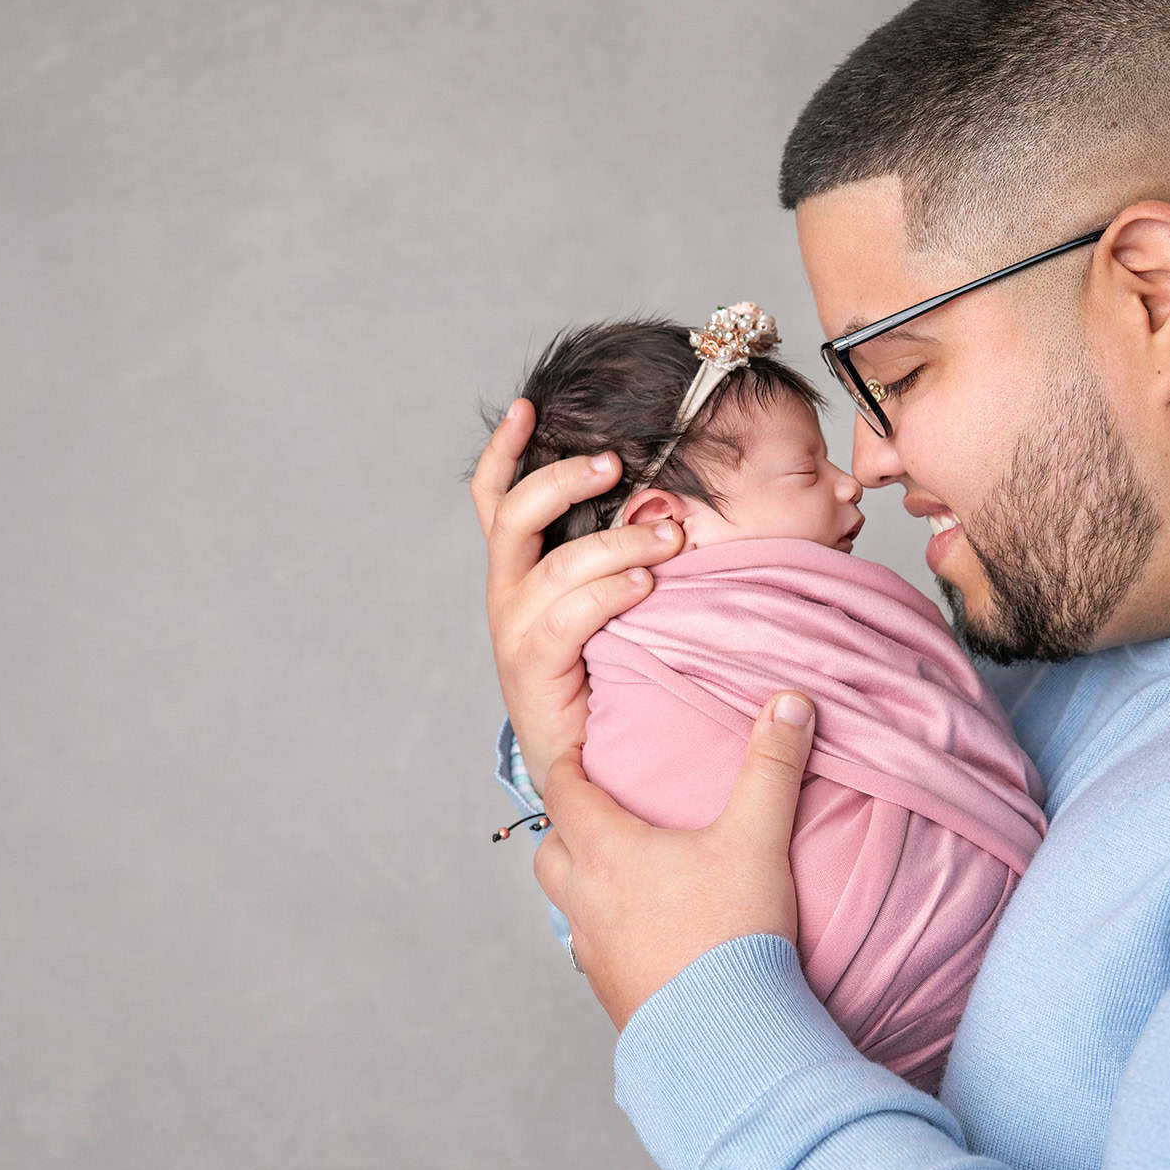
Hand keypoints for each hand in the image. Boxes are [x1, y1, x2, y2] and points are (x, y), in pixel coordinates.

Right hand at [470, 397, 685, 777]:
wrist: (582, 764)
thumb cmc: (608, 671)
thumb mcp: (609, 602)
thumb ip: (622, 555)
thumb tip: (674, 502)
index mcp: (519, 568)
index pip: (495, 497)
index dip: (504, 450)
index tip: (527, 406)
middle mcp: (506, 591)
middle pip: (516, 514)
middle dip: (567, 480)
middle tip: (619, 463)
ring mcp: (513, 628)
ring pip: (558, 564)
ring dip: (620, 542)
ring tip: (672, 536)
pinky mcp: (531, 665)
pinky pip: (567, 617)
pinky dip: (609, 593)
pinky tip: (646, 584)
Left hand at [534, 691, 815, 1028]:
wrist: (722, 1041)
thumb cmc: (731, 933)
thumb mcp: (758, 839)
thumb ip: (773, 765)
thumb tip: (789, 701)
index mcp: (606, 851)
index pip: (562, 792)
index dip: (568, 766)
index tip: (581, 752)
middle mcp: (585, 900)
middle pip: (549, 851)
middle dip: (567, 827)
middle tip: (602, 813)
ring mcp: (593, 953)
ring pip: (564, 905)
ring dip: (582, 882)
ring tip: (623, 873)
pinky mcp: (612, 995)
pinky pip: (592, 952)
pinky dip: (607, 932)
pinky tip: (648, 934)